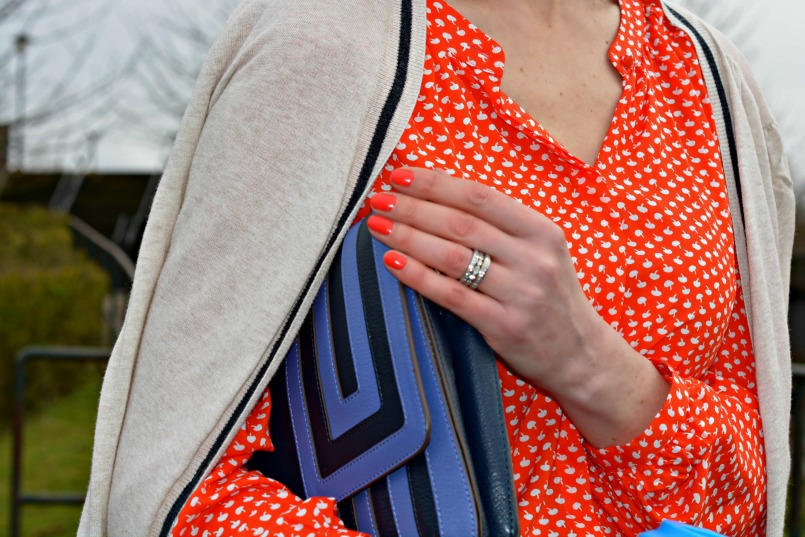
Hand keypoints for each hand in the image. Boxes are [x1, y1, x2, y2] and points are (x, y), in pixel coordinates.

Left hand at [367, 167, 668, 446]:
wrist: (582, 356)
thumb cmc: (550, 297)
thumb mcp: (540, 253)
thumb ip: (500, 228)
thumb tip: (439, 198)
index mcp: (542, 231)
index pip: (480, 196)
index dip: (436, 183)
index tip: (402, 175)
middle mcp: (534, 258)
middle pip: (461, 223)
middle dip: (413, 206)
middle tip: (379, 198)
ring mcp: (520, 293)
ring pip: (452, 256)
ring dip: (408, 236)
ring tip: (377, 225)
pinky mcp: (504, 325)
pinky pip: (451, 295)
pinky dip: (417, 276)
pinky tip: (392, 262)